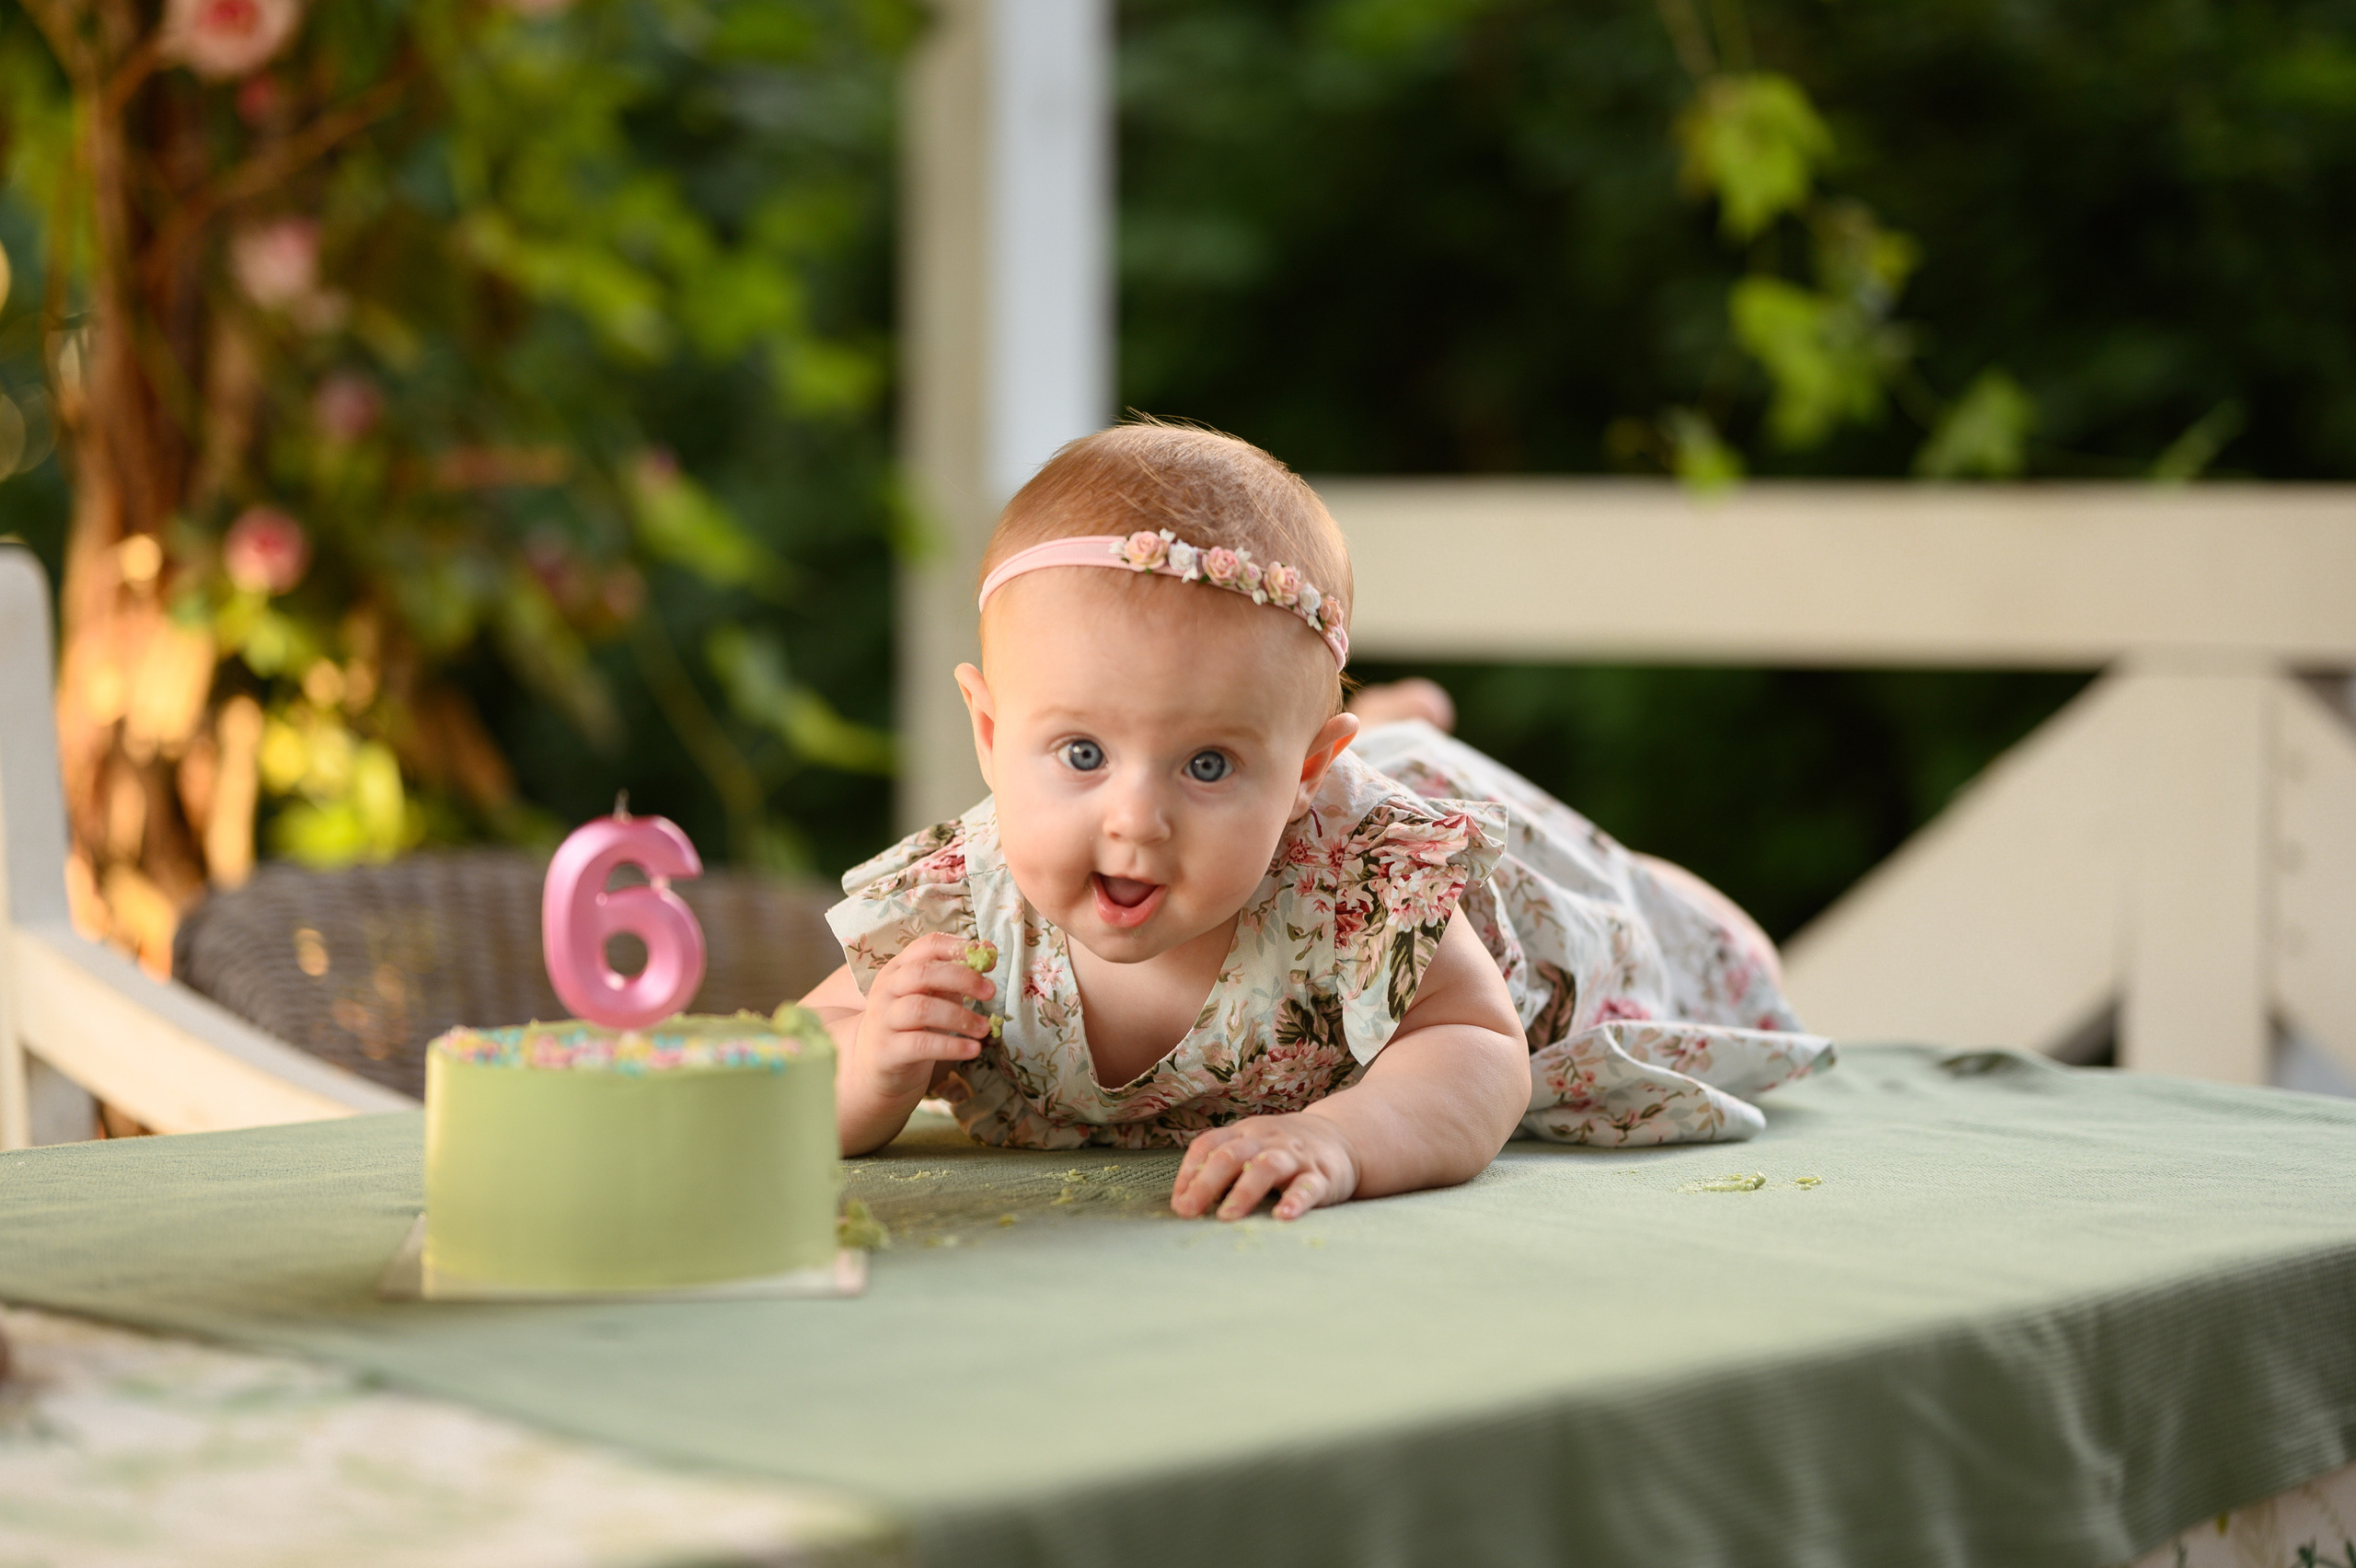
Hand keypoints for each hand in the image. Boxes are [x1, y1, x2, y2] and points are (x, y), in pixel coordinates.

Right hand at [847, 933, 996, 1104]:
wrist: (875, 1064)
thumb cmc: (909, 1024)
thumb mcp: (930, 995)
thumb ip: (954, 976)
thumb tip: (988, 951)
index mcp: (899, 968)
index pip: (928, 945)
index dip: (960, 949)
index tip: (989, 961)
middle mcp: (887, 989)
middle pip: (923, 973)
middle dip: (962, 978)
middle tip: (991, 992)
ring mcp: (883, 1019)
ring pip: (921, 1008)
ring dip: (960, 1017)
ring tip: (985, 1028)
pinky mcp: (887, 1049)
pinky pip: (921, 1044)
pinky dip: (952, 1046)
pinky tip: (973, 1049)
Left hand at [1170, 1112, 1360, 1221]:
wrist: (1342, 1137)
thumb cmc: (1282, 1149)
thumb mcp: (1251, 1146)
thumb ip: (1220, 1167)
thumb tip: (1184, 1203)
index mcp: (1243, 1133)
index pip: (1208, 1145)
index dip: (1189, 1172)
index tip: (1178, 1203)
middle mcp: (1266, 1140)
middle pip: (1231, 1155)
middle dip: (1206, 1183)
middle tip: (1189, 1212)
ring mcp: (1294, 1157)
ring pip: (1267, 1167)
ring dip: (1244, 1192)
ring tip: (1228, 1217)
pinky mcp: (1322, 1175)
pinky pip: (1308, 1187)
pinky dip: (1295, 1201)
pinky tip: (1284, 1216)